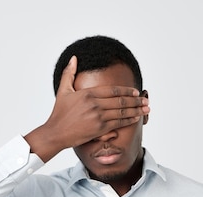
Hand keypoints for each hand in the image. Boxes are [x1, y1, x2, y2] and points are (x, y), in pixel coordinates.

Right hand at [25, 56, 149, 161]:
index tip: (135, 92)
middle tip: (146, 100)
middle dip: (136, 101)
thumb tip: (74, 58)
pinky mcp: (99, 129)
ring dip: (136, 110)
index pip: (113, 90)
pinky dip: (129, 120)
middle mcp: (95, 105)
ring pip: (122, 112)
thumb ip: (69, 73)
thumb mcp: (63, 91)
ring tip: (146, 109)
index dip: (126, 91)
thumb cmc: (59, 113)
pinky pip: (118, 123)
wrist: (56, 133)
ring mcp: (98, 117)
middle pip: (121, 101)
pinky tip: (136, 118)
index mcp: (88, 94)